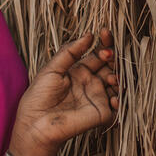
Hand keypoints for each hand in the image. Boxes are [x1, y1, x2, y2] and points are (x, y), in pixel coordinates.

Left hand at [9, 28, 119, 155]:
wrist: (35, 123)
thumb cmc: (39, 96)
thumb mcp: (52, 69)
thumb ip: (70, 52)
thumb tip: (88, 35)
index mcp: (78, 71)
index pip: (96, 54)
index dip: (103, 43)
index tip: (104, 32)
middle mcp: (90, 82)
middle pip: (110, 66)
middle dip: (113, 58)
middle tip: (107, 54)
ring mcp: (97, 97)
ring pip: (117, 83)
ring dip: (118, 77)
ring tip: (110, 77)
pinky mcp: (101, 113)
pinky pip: (117, 105)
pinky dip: (119, 99)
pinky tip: (112, 96)